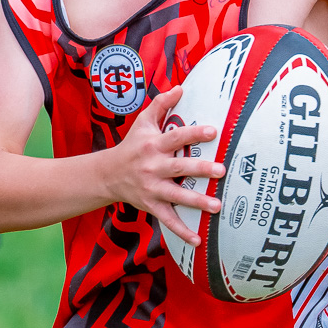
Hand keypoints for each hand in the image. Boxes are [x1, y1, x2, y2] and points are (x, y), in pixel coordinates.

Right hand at [100, 86, 223, 245]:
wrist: (107, 175)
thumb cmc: (131, 146)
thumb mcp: (142, 122)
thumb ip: (161, 105)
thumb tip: (180, 87)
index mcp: (153, 145)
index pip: (176, 137)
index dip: (194, 133)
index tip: (213, 131)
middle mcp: (152, 167)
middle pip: (179, 168)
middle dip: (200, 170)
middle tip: (221, 170)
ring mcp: (152, 188)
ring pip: (176, 197)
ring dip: (197, 202)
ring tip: (217, 206)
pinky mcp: (151, 205)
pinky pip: (168, 220)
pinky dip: (182, 232)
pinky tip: (198, 240)